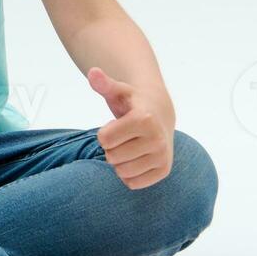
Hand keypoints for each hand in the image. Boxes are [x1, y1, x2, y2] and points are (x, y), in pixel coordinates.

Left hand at [88, 67, 174, 189]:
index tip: (117, 124)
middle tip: (124, 136)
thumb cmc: (133, 102)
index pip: (104, 139)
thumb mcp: (118, 90)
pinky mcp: (164, 171)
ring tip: (130, 145)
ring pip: (121, 172)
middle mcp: (157, 139)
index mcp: (145, 119)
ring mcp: (162, 157)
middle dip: (112, 147)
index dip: (105, 132)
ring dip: (119, 161)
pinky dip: (129, 173)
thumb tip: (92, 72)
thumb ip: (104, 83)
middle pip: (111, 157)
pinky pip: (132, 183)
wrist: (160, 113)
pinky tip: (136, 157)